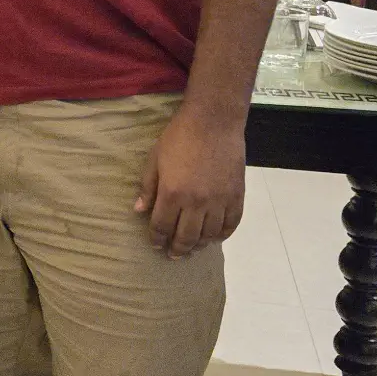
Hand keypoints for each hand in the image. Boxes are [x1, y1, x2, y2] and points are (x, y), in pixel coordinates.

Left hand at [134, 107, 245, 258]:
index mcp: (172, 194)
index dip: (157, 239)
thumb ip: (148, 187)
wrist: (214, 121)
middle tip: (173, 254)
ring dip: (199, 245)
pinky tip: (215, 237)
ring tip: (193, 247)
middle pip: (186, 237)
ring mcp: (219, 201)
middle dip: (177, 249)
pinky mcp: (237, 196)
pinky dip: (223, 234)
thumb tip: (139, 211)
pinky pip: (231, 224)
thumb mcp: (155, 159)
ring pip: (209, 235)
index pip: (162, 227)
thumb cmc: (179, 136)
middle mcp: (196, 203)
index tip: (155, 244)